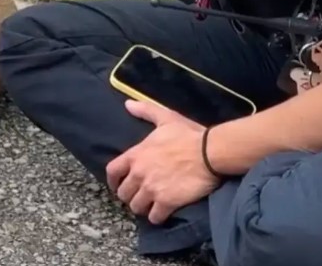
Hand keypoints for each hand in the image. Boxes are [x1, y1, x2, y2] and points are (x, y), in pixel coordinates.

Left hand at [106, 99, 221, 224]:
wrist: (209, 152)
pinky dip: (156, 217)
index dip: (113, 181)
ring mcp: (151, 189)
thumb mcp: (165, 117)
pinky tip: (162, 214)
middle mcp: (139, 173)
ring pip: (136, 207)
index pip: (112, 171)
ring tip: (150, 206)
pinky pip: (154, 217)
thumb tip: (128, 103)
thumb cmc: (188, 134)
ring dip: (142, 208)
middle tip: (139, 196)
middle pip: (123, 193)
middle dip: (130, 196)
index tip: (117, 185)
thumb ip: (145, 110)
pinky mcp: (166, 202)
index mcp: (136, 155)